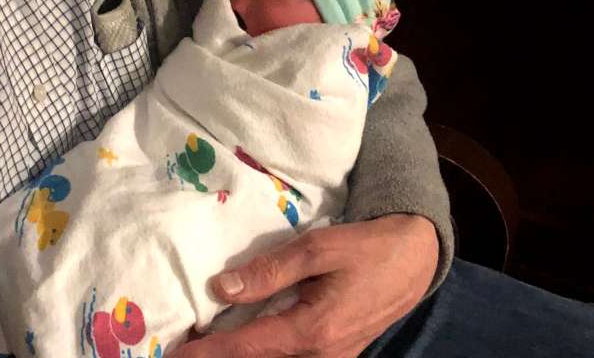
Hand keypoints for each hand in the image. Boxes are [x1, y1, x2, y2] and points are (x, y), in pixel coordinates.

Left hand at [170, 214, 437, 357]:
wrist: (416, 258)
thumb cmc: (366, 247)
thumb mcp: (317, 249)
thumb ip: (268, 271)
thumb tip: (221, 289)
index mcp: (312, 331)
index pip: (247, 347)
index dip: (209, 352)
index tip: (177, 354)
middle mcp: (321, 355)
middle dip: (222, 355)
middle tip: (187, 346)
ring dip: (243, 353)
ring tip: (209, 342)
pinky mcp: (337, 352)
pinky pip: (292, 356)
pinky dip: (265, 350)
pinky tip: (245, 338)